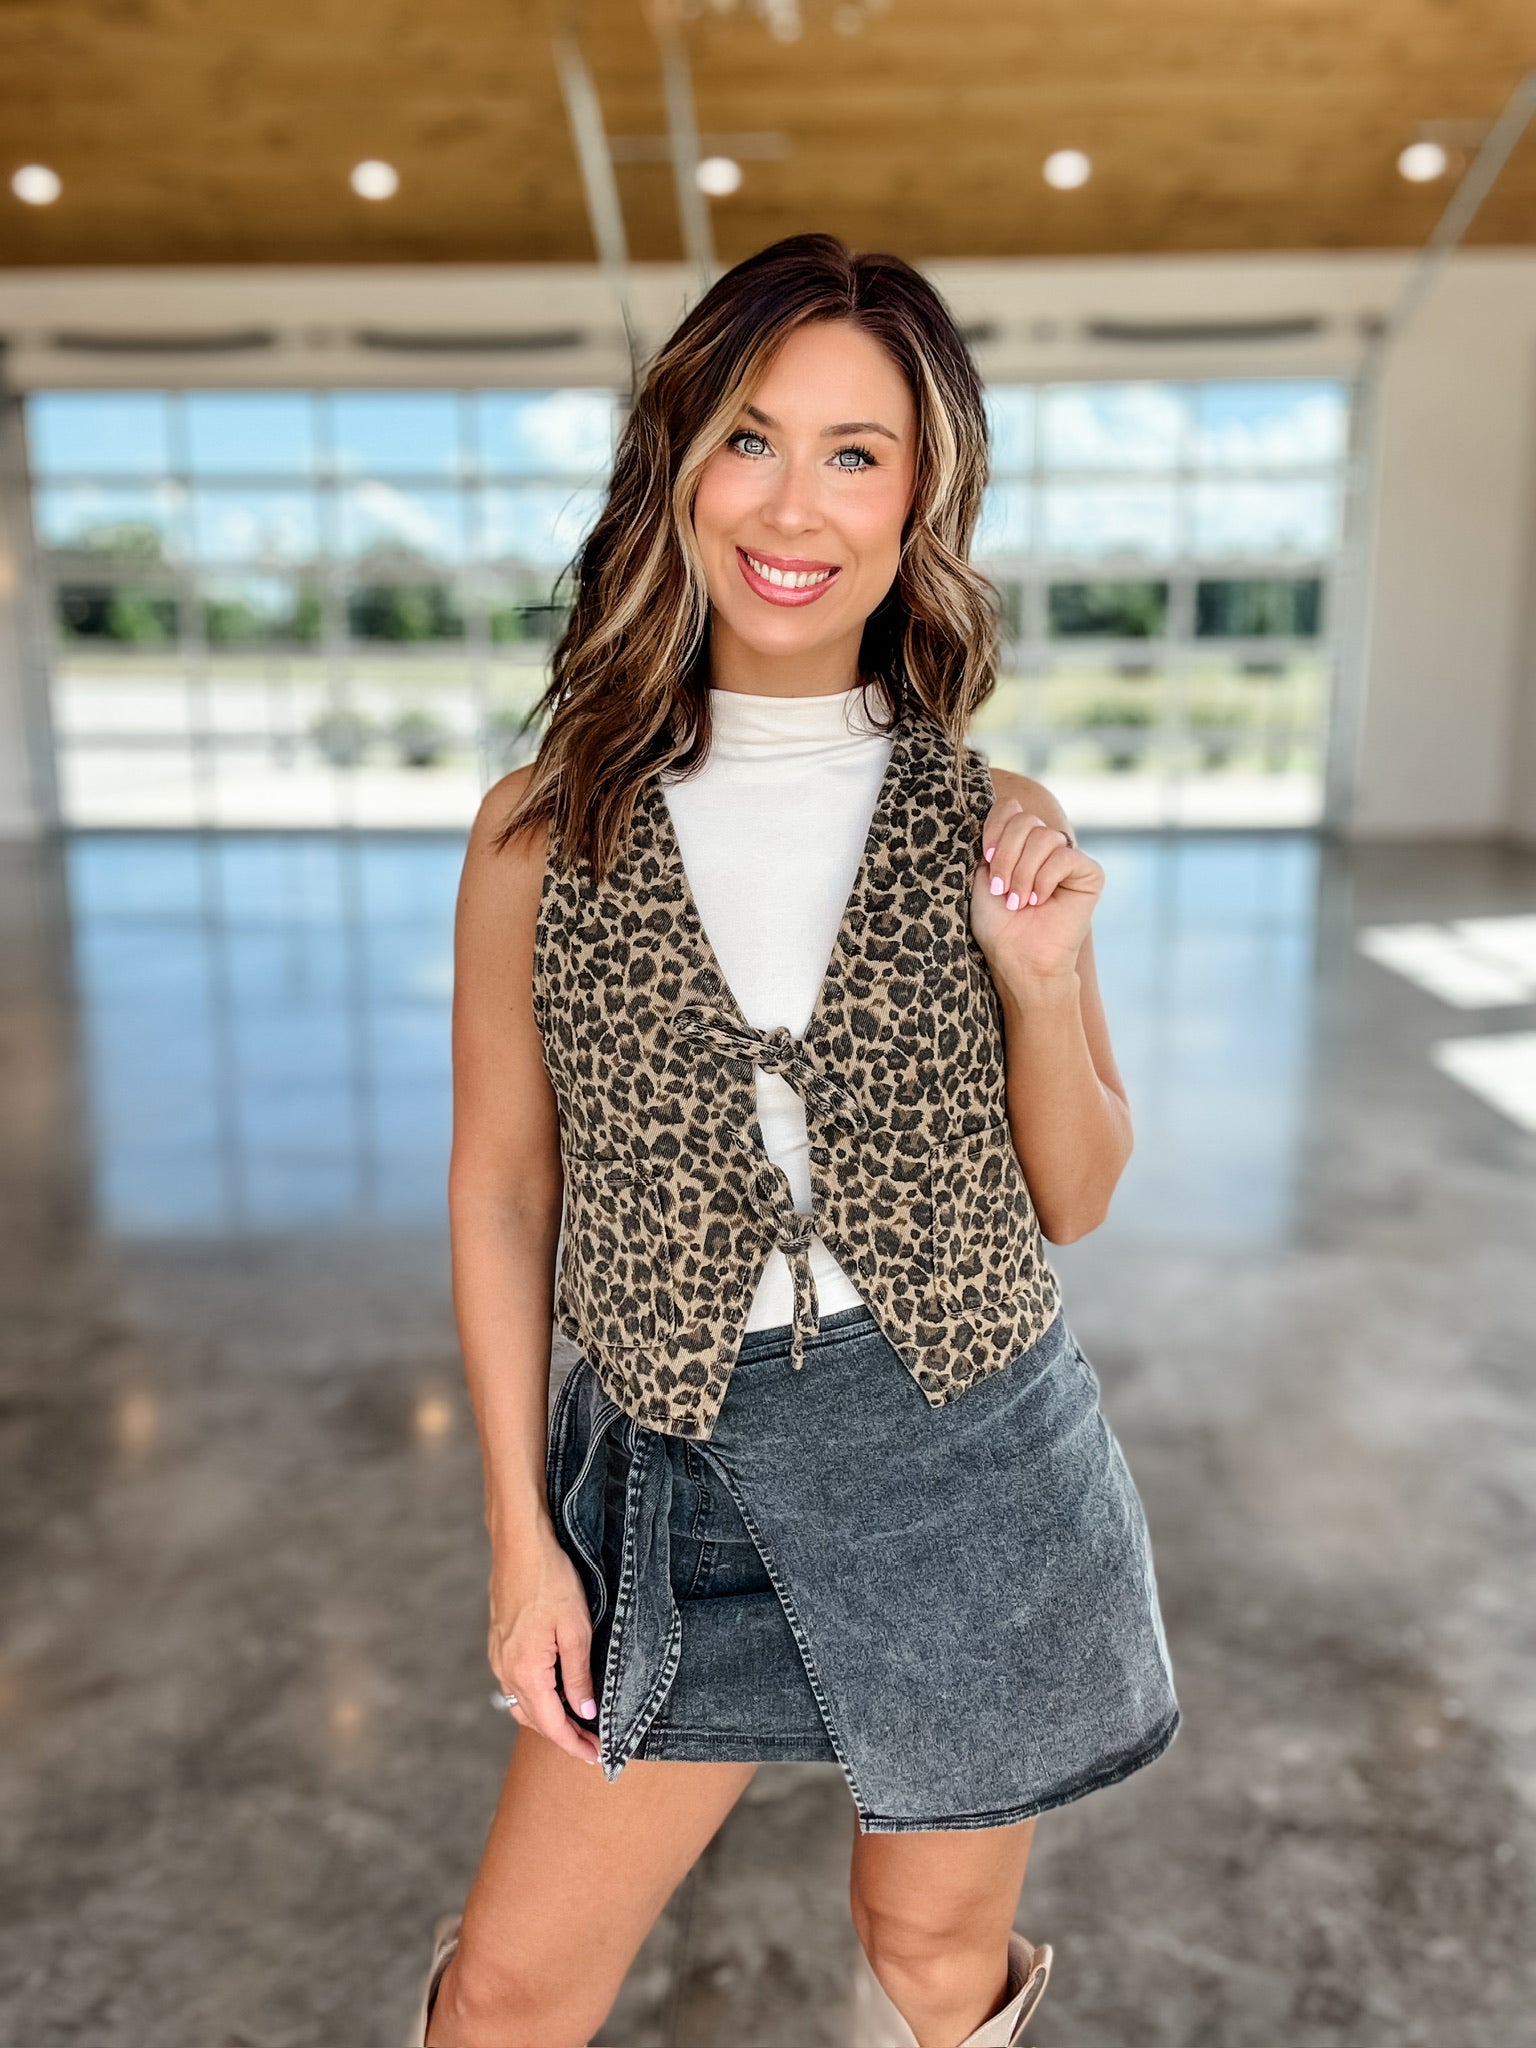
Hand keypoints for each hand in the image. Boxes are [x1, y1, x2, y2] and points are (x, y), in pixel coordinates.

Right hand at [487, 1528, 601, 1766]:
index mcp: (526, 1672)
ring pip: (523, 1703)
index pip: (552, 1725)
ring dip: (549, 1718)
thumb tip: (584, 1712)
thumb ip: (578, 1676)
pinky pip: (516, 1683)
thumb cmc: (551, 1581)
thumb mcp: (576, 1630)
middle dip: (565, 1736)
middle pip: (536, 1719)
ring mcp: (499, 1657)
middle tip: (594, 1744)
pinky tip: (557, 1690)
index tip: (598, 1757)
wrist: (520, 1545)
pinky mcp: (499, 1643)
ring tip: (579, 1722)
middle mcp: (506, 1670)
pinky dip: (537, 1697)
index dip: (575, 1745)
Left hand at [969, 796, 1101, 987]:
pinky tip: (1039, 901)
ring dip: (1023, 872)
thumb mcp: (983, 876)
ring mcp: (1068, 858)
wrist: (1019, 958)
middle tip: (1001, 890)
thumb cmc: (998, 924)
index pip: (1010, 808)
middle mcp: (1044, 846)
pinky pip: (1064, 856)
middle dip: (1006, 855)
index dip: (995, 828)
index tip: (986, 859)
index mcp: (1019, 843)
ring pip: (1044, 836)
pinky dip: (1044, 880)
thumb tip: (1010, 806)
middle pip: (1025, 820)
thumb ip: (995, 840)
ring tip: (1019, 901)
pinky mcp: (1089, 873)